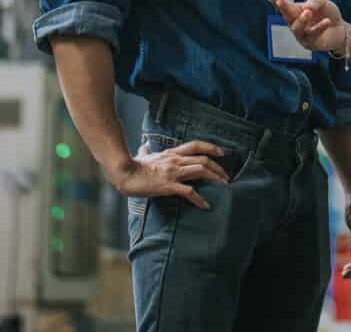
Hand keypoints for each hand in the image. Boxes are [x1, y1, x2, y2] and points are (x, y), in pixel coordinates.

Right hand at [113, 140, 227, 210]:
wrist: (124, 174)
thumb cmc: (132, 166)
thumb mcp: (143, 155)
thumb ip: (146, 150)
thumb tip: (145, 146)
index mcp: (171, 153)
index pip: (196, 145)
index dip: (211, 147)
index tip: (221, 153)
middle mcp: (175, 160)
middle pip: (203, 158)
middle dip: (218, 167)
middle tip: (226, 176)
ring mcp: (173, 172)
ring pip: (200, 170)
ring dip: (215, 177)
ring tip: (223, 186)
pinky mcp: (168, 185)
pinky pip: (188, 191)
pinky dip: (199, 199)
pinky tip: (205, 205)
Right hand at [274, 0, 347, 54]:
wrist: (341, 29)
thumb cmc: (328, 14)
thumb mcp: (323, 3)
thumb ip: (314, 2)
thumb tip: (307, 7)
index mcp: (297, 12)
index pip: (286, 8)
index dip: (281, 4)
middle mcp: (296, 24)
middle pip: (288, 19)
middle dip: (286, 11)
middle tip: (286, 3)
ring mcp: (302, 35)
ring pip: (297, 29)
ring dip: (301, 21)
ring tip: (308, 12)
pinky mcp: (309, 44)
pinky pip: (312, 36)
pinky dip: (319, 27)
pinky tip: (326, 21)